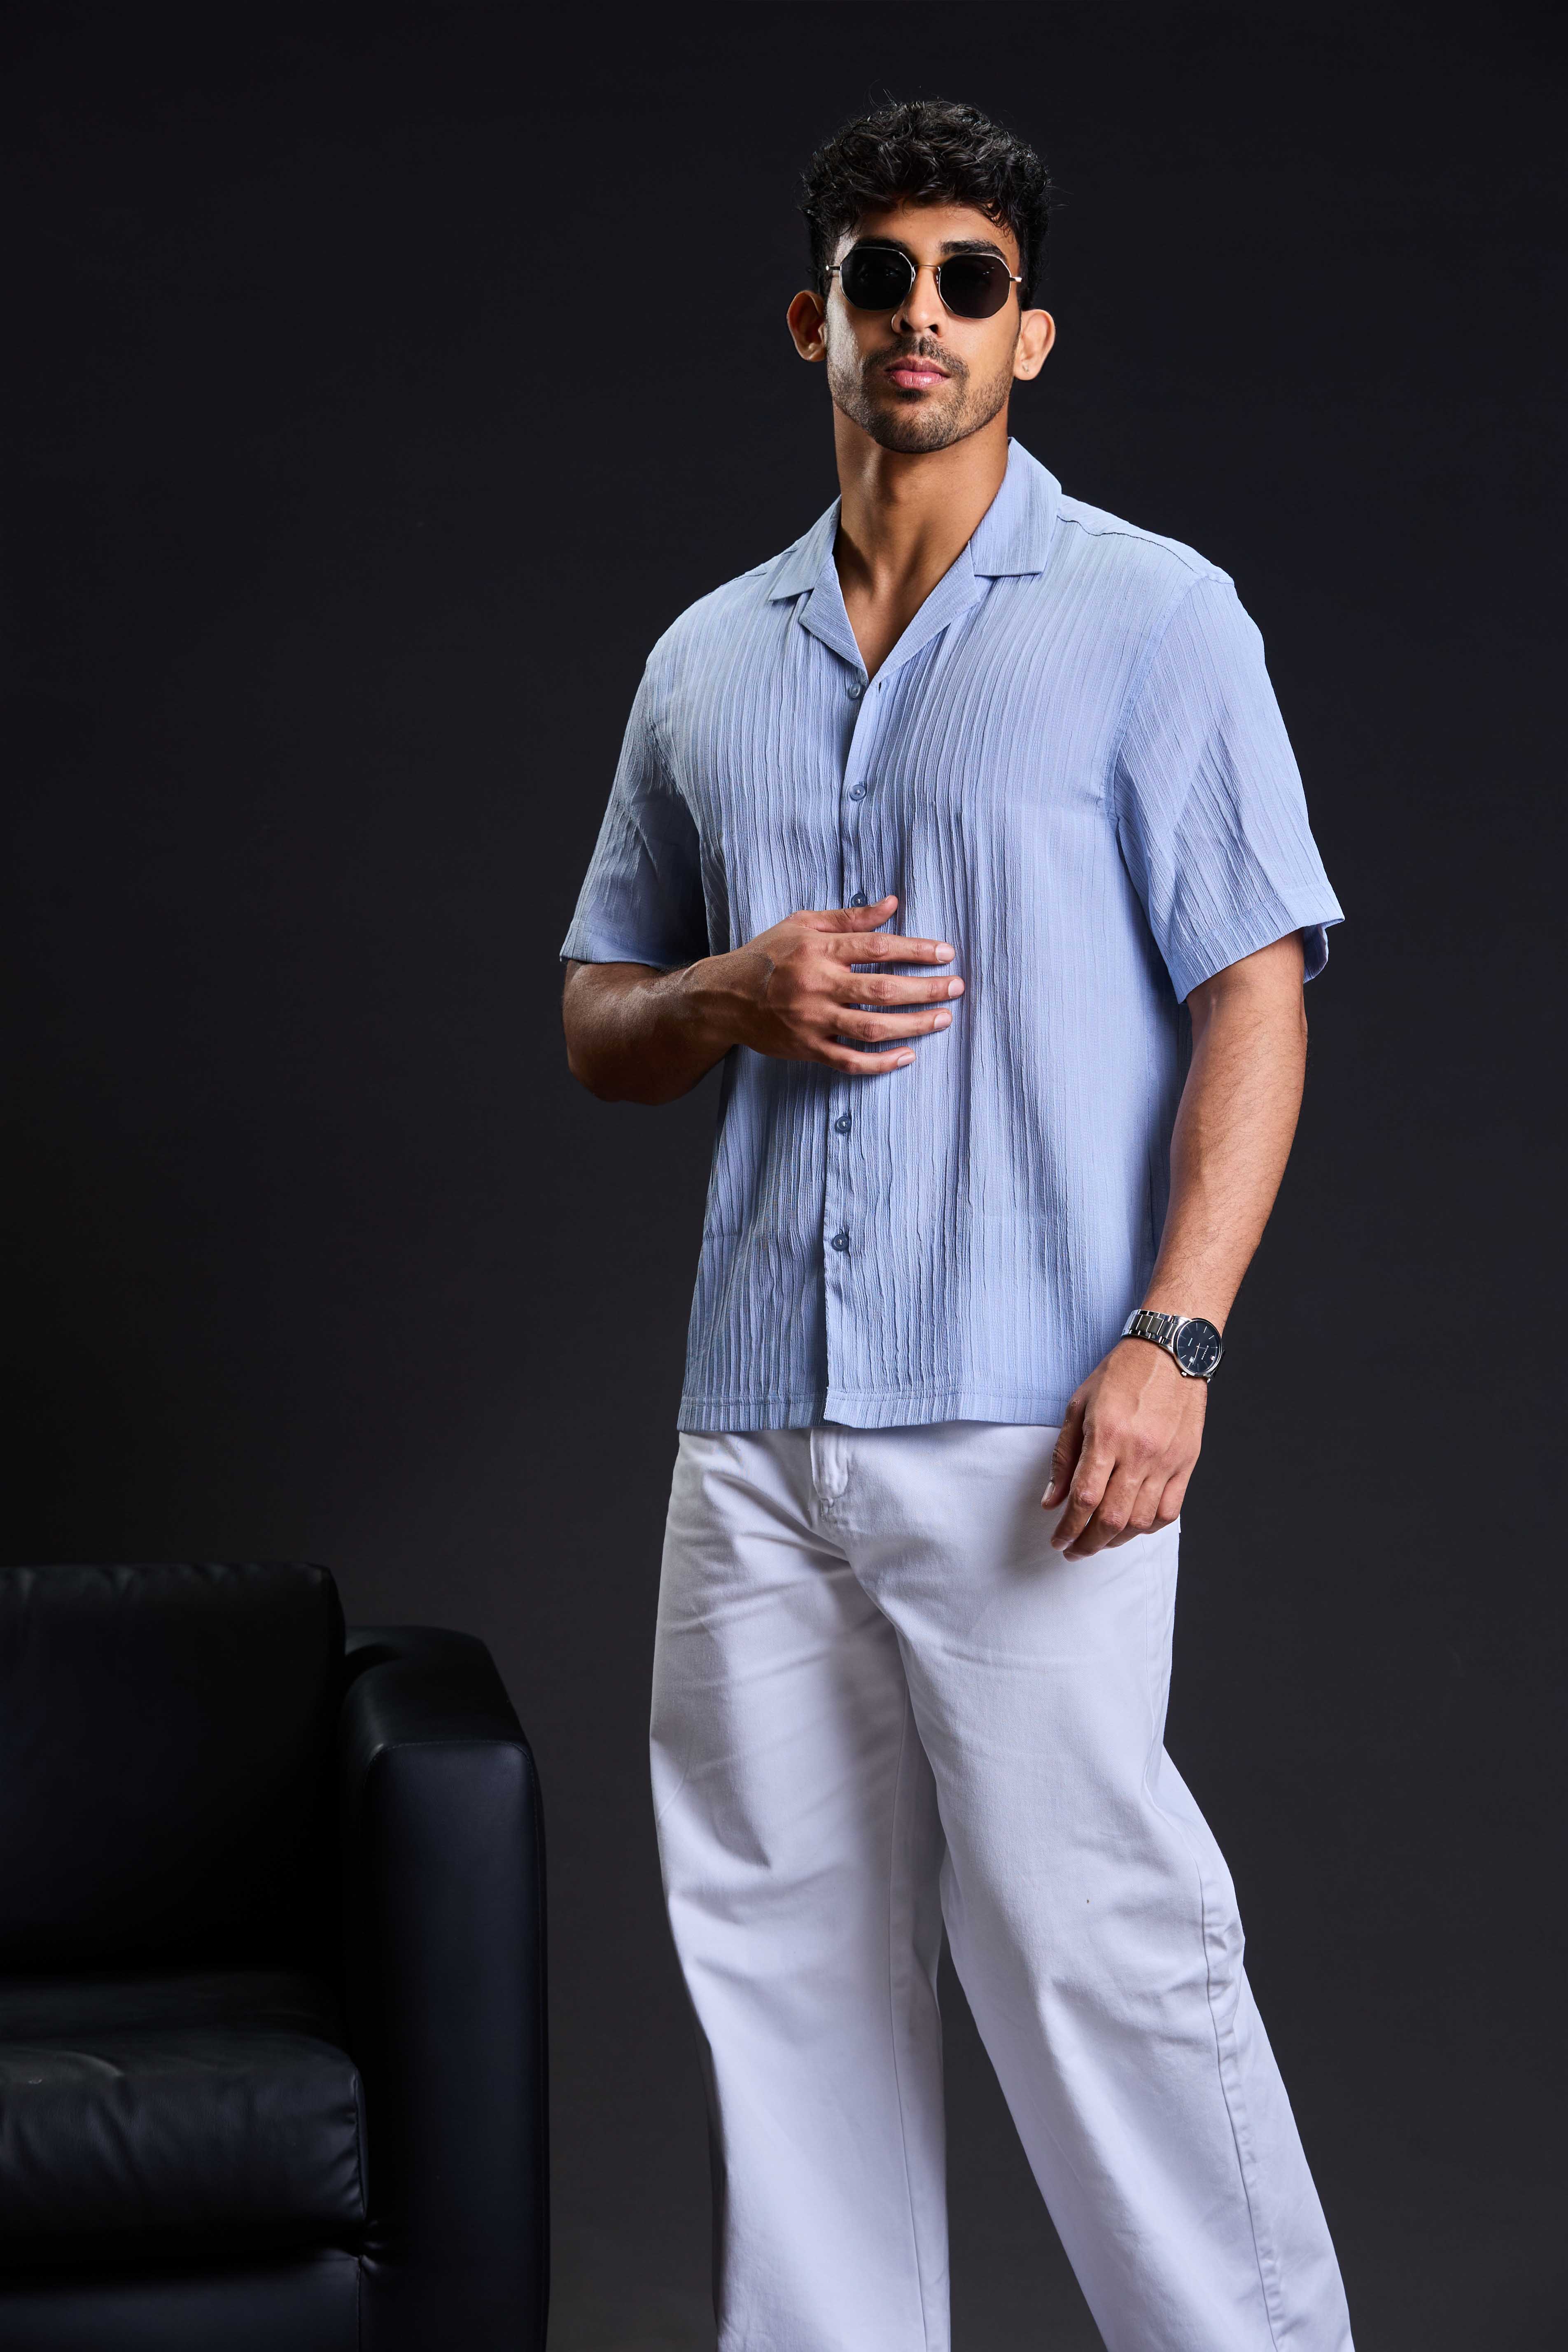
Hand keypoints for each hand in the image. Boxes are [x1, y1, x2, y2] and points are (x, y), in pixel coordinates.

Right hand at [696, 894, 962, 1074]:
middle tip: (956, 987)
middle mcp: (816, 986)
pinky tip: (907, 1055)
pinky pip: (849, 1061)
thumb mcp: (803, 924)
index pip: (877, 948)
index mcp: (817, 950)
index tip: (946, 953)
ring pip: (871, 1029)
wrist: (723, 997)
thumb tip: (893, 903)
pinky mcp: (807, 1049)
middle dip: (925, 990)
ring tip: (943, 1019)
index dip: (915, 950)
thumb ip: (850, 917)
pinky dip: (881, 1063)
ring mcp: (812, 1021)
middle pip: (881, 991)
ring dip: (913, 1025)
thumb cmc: (767, 955)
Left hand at [1042, 1338, 1206, 1557]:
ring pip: (1141, 1521)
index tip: (1057, 1540)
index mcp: (1107, 1435)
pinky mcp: (1187, 1462)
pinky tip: (1133, 1527)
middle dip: (1088, 1543)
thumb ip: (1064, 1456)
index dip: (1068, 1527)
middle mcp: (1139, 1452)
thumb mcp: (1078, 1406)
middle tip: (1073, 1550)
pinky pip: (1170, 1511)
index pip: (1084, 1498)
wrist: (1171, 1351)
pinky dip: (1149, 1527)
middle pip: (1112, 1518)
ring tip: (1099, 1541)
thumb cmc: (1120, 1374)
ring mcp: (1167, 1460)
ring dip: (1116, 1540)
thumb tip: (1052, 1500)